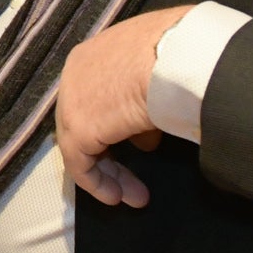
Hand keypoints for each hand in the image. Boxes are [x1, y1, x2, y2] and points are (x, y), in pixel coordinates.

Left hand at [52, 6, 191, 207]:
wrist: (179, 57)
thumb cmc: (180, 56)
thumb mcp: (160, 74)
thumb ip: (144, 105)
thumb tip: (145, 138)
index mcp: (92, 55)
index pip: (94, 96)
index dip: (111, 124)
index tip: (136, 146)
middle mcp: (74, 75)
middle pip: (85, 121)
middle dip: (110, 154)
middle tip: (133, 179)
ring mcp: (72, 102)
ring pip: (82, 145)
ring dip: (109, 173)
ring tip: (134, 196)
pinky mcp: (79, 128)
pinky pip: (81, 163)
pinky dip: (98, 182)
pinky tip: (116, 197)